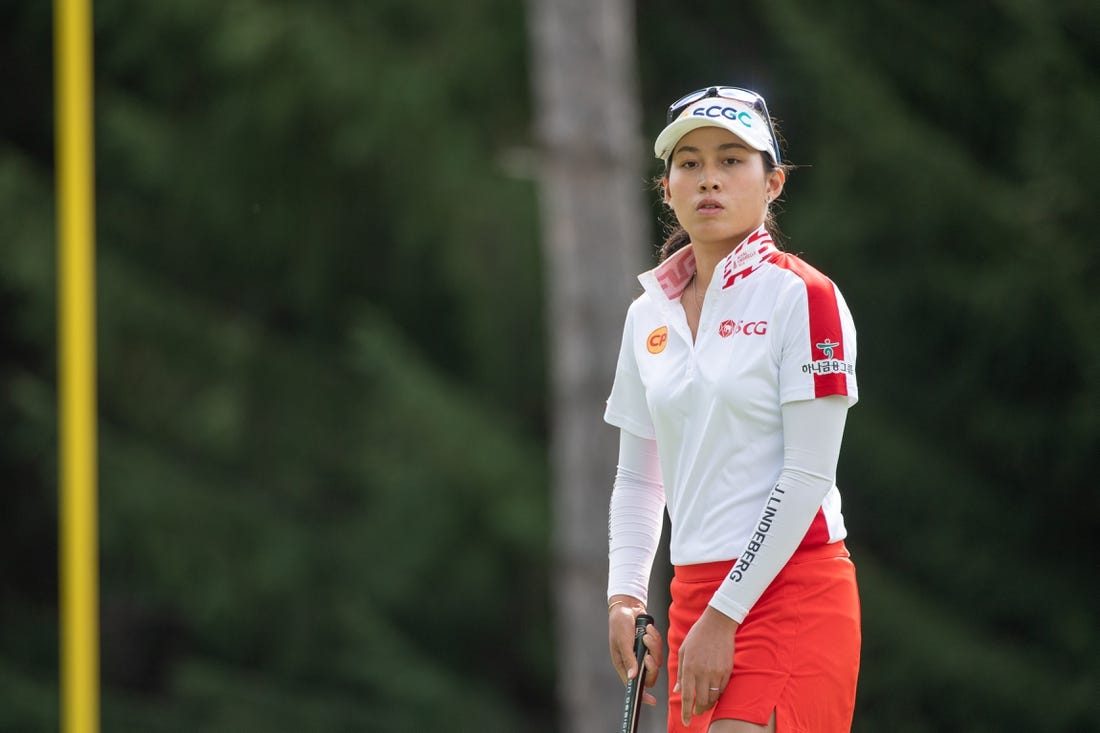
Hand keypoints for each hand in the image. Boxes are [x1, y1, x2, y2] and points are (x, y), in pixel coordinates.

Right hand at [608, 595, 664, 704]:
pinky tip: (648, 628)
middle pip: (650, 675)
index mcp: (624, 664)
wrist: (627, 606)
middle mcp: (634, 662)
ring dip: (653, 646)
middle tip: (647, 654)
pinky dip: (655, 638)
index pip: (634, 685)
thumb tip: (632, 678)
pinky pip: (659, 648)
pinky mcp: (650, 646)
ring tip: (645, 633)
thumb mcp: (622, 641)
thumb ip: (629, 659)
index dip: (643, 695)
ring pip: (656, 660)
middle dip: (652, 665)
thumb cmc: (620, 623)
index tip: (652, 701)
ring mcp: (643, 654)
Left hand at [673, 606, 737, 725]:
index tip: (685, 722)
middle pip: (702, 701)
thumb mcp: (683, 651)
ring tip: (704, 704)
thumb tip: (678, 690)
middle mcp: (703, 672)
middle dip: (698, 710)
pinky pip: (722, 689)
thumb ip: (680, 673)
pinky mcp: (727, 670)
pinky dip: (717, 695)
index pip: (687, 696)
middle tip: (695, 712)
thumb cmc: (698, 635)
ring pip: (713, 697)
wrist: (717, 624)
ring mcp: (717, 672)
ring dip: (708, 704)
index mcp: (689, 667)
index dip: (686, 712)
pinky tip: (713, 694)